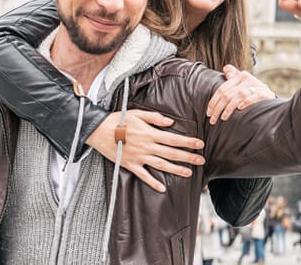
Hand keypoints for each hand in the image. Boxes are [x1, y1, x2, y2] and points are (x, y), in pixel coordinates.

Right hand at [86, 110, 204, 192]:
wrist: (98, 131)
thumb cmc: (118, 120)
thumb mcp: (137, 114)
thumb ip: (155, 118)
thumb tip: (171, 122)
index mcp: (150, 133)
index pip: (174, 139)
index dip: (188, 142)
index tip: (200, 144)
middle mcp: (147, 147)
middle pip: (171, 153)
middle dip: (188, 157)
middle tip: (202, 160)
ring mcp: (139, 157)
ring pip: (161, 165)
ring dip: (176, 169)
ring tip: (189, 173)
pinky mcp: (130, 165)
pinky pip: (143, 176)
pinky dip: (153, 183)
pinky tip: (163, 188)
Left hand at [206, 66, 274, 123]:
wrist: (273, 103)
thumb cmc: (255, 95)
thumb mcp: (244, 86)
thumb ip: (234, 78)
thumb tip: (226, 69)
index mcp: (241, 76)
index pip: (222, 88)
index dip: (213, 101)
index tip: (208, 112)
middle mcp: (248, 79)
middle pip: (227, 94)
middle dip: (218, 108)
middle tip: (212, 120)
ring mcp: (257, 86)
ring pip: (237, 96)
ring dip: (228, 108)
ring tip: (223, 118)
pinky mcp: (265, 94)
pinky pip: (253, 97)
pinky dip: (245, 103)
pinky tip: (239, 109)